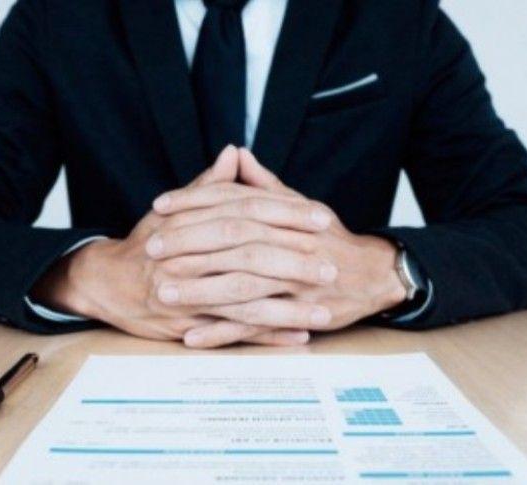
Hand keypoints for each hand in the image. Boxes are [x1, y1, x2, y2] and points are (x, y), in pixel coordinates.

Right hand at [30, 146, 310, 345]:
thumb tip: (234, 152)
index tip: (321, 218)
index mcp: (190, 223)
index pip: (245, 212)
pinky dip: (265, 336)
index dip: (285, 214)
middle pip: (248, 255)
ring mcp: (185, 294)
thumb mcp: (173, 211)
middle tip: (330, 266)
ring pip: (243, 299)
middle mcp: (187, 257)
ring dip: (286, 307)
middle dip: (292, 262)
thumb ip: (208, 186)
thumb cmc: (148, 244)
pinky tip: (297, 337)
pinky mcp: (184, 325)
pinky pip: (230, 333)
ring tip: (323, 311)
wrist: (108, 283)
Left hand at [151, 148, 406, 344]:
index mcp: (286, 215)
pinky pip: (257, 326)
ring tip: (164, 292)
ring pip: (242, 285)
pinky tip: (193, 335)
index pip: (234, 203)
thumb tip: (236, 154)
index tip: (160, 206)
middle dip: (190, 245)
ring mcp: (296, 282)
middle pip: (234, 242)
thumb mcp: (301, 206)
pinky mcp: (299, 315)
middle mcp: (291, 244)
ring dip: (201, 290)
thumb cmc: (329, 239)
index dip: (195, 203)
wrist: (373, 274)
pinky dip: (224, 332)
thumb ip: (264, 184)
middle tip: (152, 249)